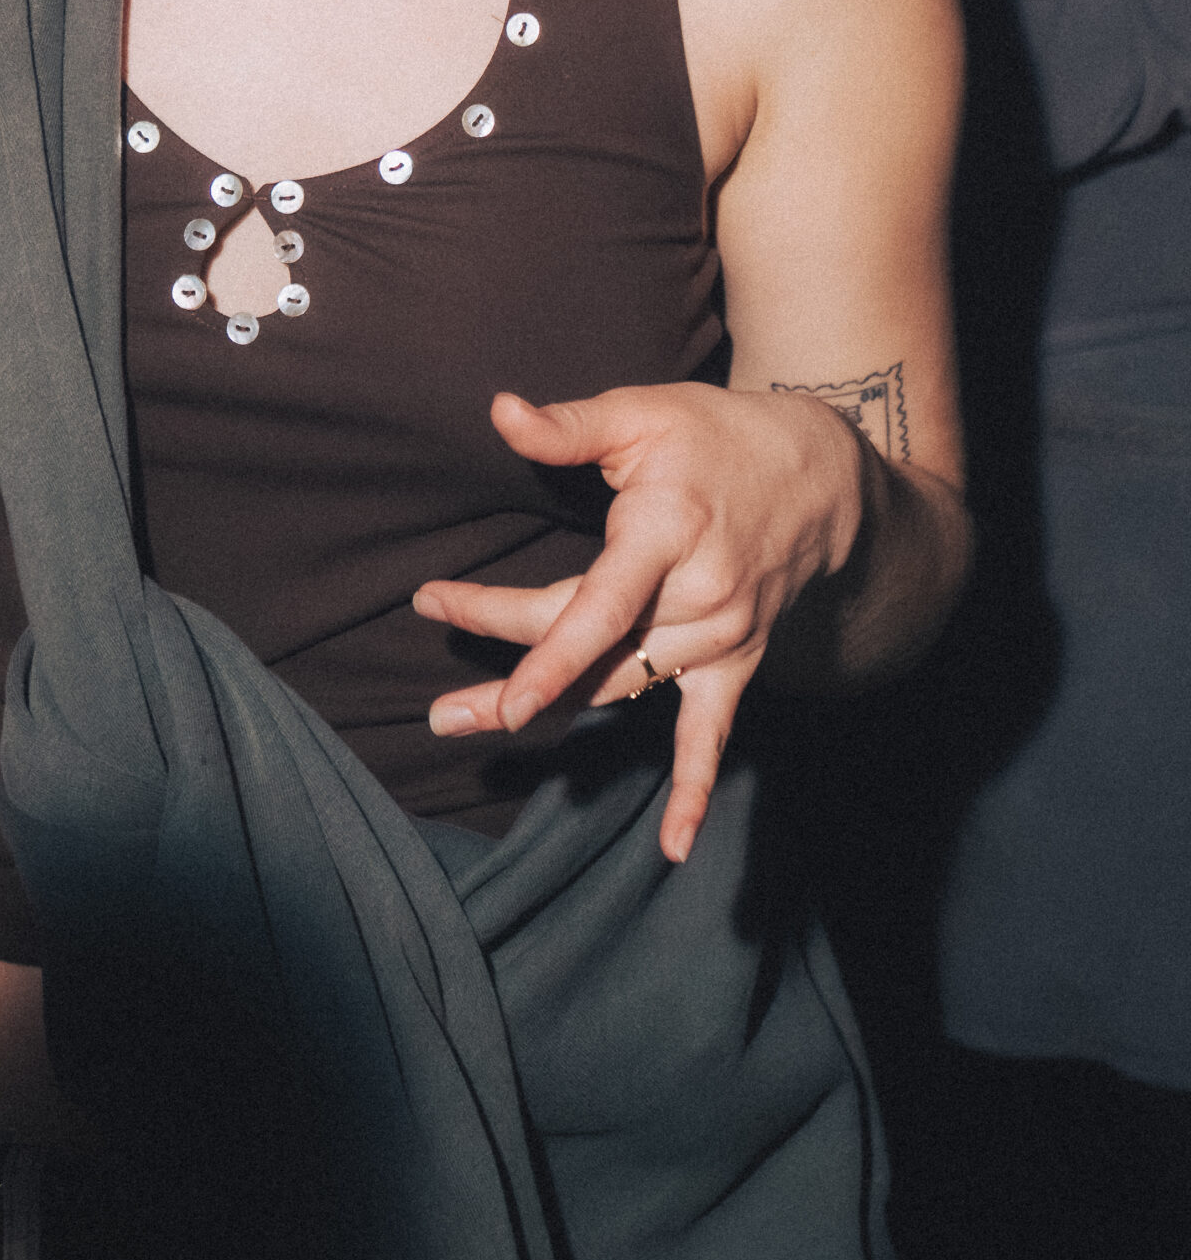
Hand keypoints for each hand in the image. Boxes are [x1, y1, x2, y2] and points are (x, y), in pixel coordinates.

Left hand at [413, 384, 865, 863]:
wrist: (822, 478)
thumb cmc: (716, 436)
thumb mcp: (643, 413)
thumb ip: (568, 424)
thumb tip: (498, 410)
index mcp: (666, 533)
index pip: (589, 600)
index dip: (526, 632)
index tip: (451, 627)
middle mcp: (697, 597)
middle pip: (591, 653)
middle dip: (510, 682)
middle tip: (438, 711)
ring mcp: (720, 638)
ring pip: (622, 687)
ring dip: (553, 713)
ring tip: (469, 724)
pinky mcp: (738, 662)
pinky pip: (713, 735)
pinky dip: (695, 791)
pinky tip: (675, 850)